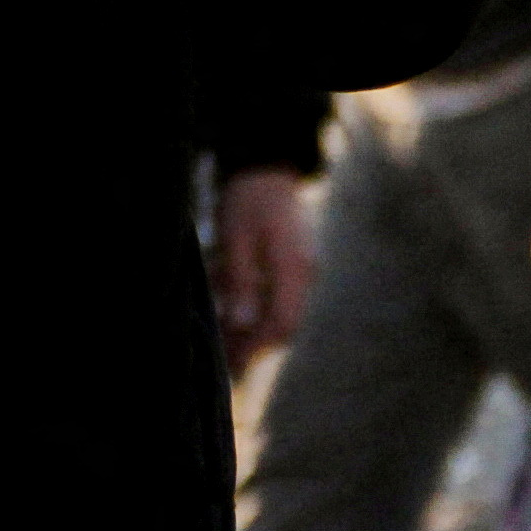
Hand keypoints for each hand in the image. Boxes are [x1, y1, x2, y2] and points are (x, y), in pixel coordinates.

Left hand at [212, 167, 315, 373]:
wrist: (266, 165)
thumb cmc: (248, 198)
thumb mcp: (235, 237)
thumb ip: (241, 281)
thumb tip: (241, 323)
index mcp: (294, 267)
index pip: (282, 322)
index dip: (257, 347)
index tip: (232, 365)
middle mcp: (305, 273)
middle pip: (284, 324)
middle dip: (254, 344)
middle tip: (226, 363)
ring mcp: (303, 268)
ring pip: (281, 312)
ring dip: (254, 328)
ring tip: (225, 340)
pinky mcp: (294, 263)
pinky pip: (278, 296)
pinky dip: (256, 307)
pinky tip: (232, 306)